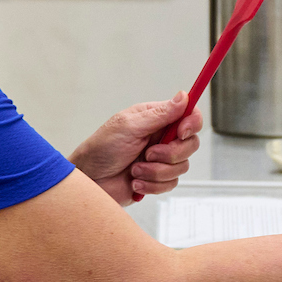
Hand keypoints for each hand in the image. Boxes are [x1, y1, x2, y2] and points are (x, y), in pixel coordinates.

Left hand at [70, 92, 201, 204]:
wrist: (89, 180)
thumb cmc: (101, 149)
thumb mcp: (129, 126)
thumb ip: (160, 114)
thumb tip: (183, 96)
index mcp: (156, 119)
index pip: (189, 115)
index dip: (192, 123)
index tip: (181, 132)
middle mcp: (161, 138)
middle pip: (190, 144)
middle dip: (170, 154)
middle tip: (148, 154)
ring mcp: (160, 159)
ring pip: (181, 166)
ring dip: (156, 171)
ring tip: (135, 169)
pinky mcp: (157, 179)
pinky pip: (171, 184)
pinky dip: (151, 185)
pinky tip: (135, 181)